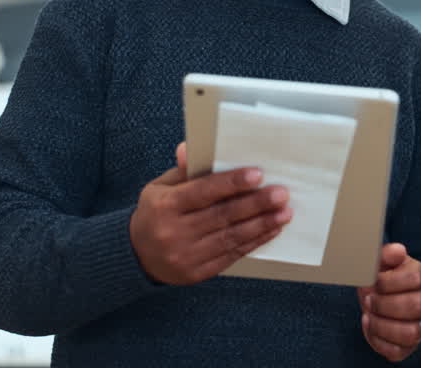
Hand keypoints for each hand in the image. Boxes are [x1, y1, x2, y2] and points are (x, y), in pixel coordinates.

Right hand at [129, 142, 291, 284]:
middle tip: (280, 194)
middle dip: (255, 204)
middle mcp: (174, 232)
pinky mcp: (197, 273)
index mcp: (165, 206)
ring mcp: (186, 255)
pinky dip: (253, 241)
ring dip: (261, 224)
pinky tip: (270, 230)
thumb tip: (188, 148)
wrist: (136, 255)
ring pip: (230, 237)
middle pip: (221, 216)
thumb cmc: (156, 212)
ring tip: (284, 212)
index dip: (231, 183)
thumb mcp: (161, 187)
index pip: (202, 192)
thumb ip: (183, 171)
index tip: (257, 175)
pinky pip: (231, 255)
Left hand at [358, 243, 420, 361]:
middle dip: (385, 304)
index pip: (415, 277)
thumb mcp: (383, 261)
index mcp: (420, 276)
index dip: (389, 281)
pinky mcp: (408, 345)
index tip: (373, 281)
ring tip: (368, 315)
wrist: (388, 297)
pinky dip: (379, 342)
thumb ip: (387, 254)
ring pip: (411, 333)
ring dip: (382, 326)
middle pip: (416, 306)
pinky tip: (370, 327)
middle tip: (368, 300)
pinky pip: (398, 351)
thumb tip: (398, 251)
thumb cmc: (385, 278)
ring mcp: (419, 324)